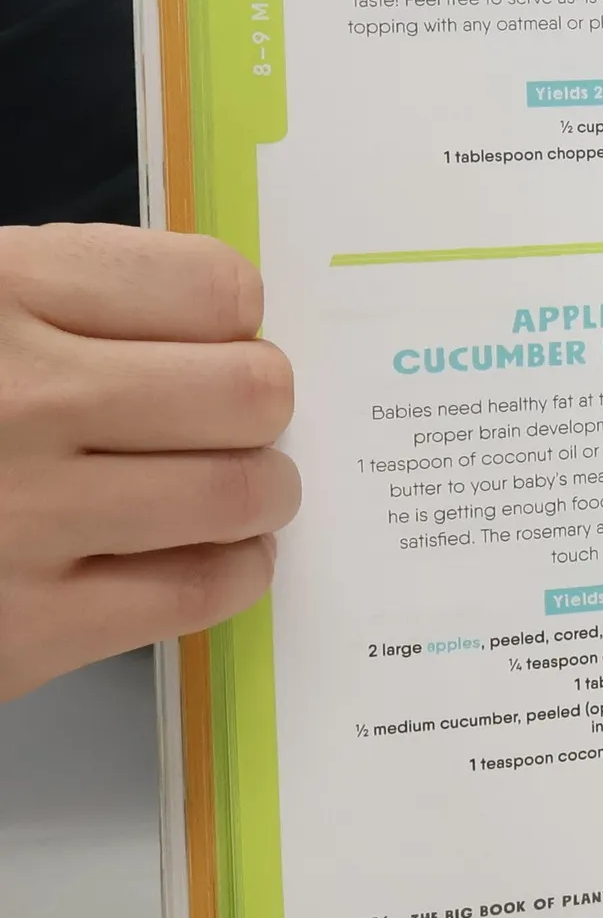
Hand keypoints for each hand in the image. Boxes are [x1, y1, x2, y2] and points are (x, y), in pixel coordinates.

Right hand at [0, 225, 299, 701]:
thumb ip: (62, 300)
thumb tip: (219, 320)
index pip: (211, 289)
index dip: (236, 318)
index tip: (224, 338)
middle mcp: (20, 399)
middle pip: (249, 391)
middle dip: (263, 404)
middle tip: (244, 417)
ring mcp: (26, 518)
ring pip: (240, 493)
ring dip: (262, 490)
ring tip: (244, 489)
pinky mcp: (25, 628)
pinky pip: (196, 592)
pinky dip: (234, 572)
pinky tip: (217, 556)